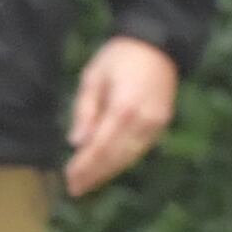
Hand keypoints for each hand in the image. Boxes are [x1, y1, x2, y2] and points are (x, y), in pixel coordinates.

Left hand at [66, 36, 178, 196]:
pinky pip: (141, 148)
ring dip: (109, 171)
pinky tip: (110, 166)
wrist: (158, 43)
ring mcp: (156, 123)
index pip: (100, 147)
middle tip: (75, 188)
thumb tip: (77, 142)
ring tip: (89, 183)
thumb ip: (85, 110)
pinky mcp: (163, 122)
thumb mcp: (93, 77)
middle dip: (95, 174)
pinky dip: (124, 160)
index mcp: (123, 108)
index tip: (69, 179)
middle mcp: (142, 121)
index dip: (84, 166)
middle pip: (115, 157)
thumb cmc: (119, 56)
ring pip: (130, 156)